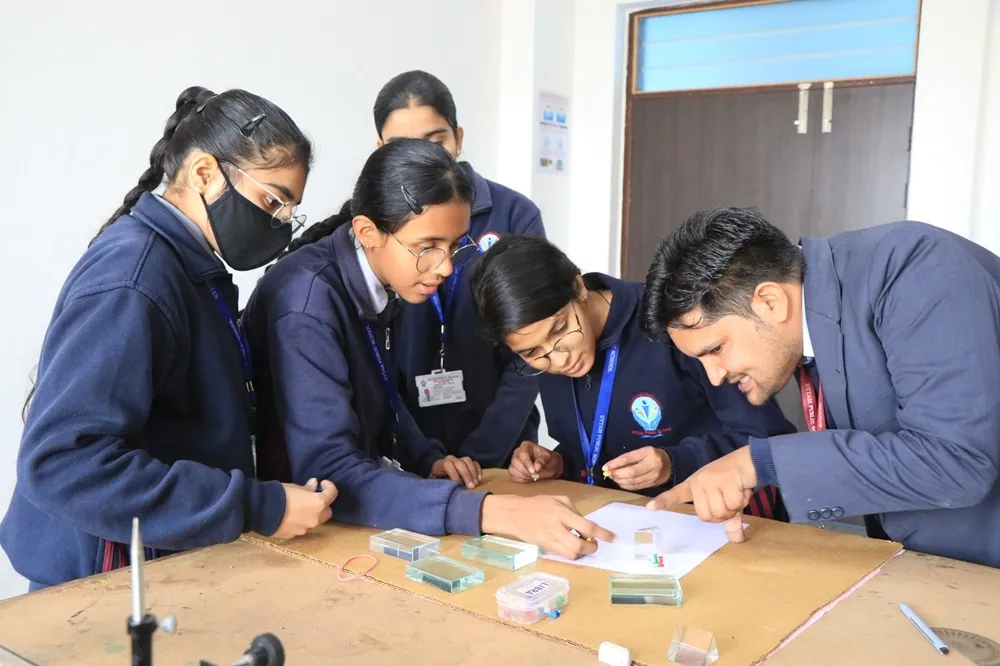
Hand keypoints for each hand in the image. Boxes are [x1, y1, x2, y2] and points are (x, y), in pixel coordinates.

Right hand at [274, 478, 337, 538]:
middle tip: (313, 498)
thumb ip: (308, 488)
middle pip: (326, 512)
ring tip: (299, 507)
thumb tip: (314, 484)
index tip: (322, 483)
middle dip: (323, 505)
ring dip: (311, 514)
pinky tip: (289, 516)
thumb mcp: (295, 487)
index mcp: (319, 504)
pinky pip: (302, 527)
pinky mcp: (294, 535)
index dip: (329, 487)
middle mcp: (315, 519)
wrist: (260, 511)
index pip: (332, 494)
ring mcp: (305, 529)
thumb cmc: (279, 494)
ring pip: (314, 521)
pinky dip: (300, 521)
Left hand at [429, 455, 482, 488]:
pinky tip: (479, 480)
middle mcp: (450, 459)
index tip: (458, 484)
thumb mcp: (436, 483)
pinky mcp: (467, 462)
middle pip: (459, 463)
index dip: (453, 474)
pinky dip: (478, 470)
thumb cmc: (437, 482)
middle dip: (466, 475)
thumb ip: (443, 484)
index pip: (447, 465)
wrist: (439, 475)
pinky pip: (475, 463)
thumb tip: (452, 488)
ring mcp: (459, 459)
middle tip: (471, 487)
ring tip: (476, 484)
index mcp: (440, 464)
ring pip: (468, 461)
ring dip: (473, 472)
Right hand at [480, 494, 615, 558]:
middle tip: (594, 544)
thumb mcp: (558, 499)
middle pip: (579, 546)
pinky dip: (570, 552)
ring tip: (582, 546)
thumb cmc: (538, 504)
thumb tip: (586, 525)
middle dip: (591, 548)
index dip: (602, 534)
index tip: (613, 538)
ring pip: (571, 554)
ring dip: (581, 553)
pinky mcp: (544, 547)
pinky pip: (562, 555)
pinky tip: (569, 545)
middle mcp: (556, 528)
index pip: (586, 526)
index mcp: (561, 513)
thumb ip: (574, 511)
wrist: (514, 514)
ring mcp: (549, 540)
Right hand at [508, 441, 562, 482]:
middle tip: (535, 475)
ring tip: (533, 476)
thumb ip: (542, 461)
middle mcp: (518, 452)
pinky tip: (529, 479)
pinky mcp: (514, 470)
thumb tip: (536, 467)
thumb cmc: (549, 460)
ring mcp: (514, 461)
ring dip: (523, 476)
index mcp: (526, 446)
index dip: (527, 464)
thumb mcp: (549, 458)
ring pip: (512, 469)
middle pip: (515, 462)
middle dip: (525, 471)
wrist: (550, 468)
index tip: (533, 471)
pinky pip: (513, 476)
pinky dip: (521, 479)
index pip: (522, 454)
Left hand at [602, 446, 671, 490]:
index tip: (605, 467)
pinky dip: (626, 486)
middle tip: (609, 474)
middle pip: (631, 472)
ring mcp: (653, 476)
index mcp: (648, 452)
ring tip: (614, 478)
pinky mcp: (653, 484)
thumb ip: (630, 458)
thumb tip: (613, 466)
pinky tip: (621, 483)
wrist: (671, 464)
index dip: (615, 463)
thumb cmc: (652, 455)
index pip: (628, 458)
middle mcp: (651, 464)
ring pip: (633, 481)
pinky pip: (637, 487)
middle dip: (617, 474)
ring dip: (620, 481)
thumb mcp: (643, 451)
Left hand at [645, 447, 756, 542]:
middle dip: (722, 514)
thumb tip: (736, 539)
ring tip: (736, 493)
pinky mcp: (724, 479)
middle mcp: (698, 482)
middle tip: (730, 500)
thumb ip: (728, 519)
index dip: (663, 501)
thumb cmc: (735, 482)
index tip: (649, 508)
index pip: (676, 494)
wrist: (749, 461)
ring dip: (733, 508)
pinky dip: (741, 501)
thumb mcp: (728, 501)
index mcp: (694, 485)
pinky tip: (742, 488)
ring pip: (719, 512)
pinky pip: (732, 504)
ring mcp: (709, 480)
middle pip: (705, 516)